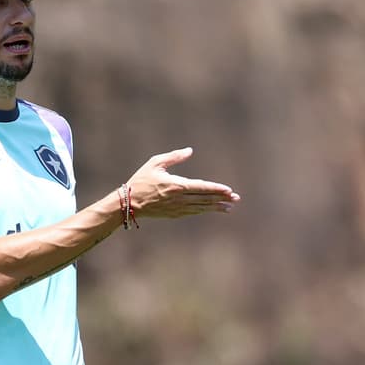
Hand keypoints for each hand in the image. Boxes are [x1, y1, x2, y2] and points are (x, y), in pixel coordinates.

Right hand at [126, 147, 240, 217]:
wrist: (129, 204)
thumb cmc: (141, 180)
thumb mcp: (155, 163)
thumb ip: (174, 157)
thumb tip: (190, 150)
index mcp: (176, 185)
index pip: (202, 187)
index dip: (216, 189)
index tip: (229, 190)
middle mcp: (179, 199)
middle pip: (205, 199)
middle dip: (222, 199)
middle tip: (236, 199)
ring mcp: (177, 209)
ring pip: (201, 208)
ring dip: (216, 207)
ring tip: (229, 207)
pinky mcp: (174, 214)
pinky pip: (193, 212)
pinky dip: (204, 211)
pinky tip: (211, 209)